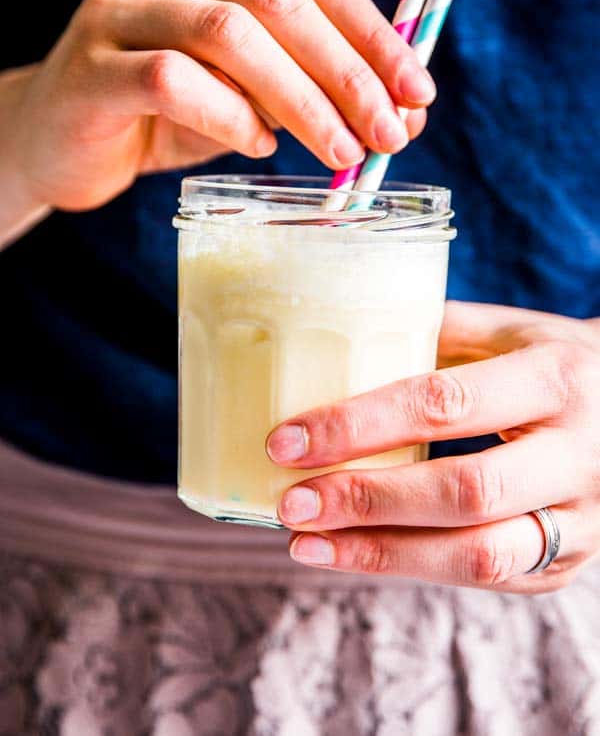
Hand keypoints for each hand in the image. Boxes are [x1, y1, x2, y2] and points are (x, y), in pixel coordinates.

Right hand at [2, 0, 433, 214]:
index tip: (418, 92)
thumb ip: (313, 81)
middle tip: (390, 134)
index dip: (374, 31)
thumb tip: (406, 112)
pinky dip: (230, 119)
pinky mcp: (92, 62)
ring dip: (302, 101)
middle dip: (348, 72)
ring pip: (230, 35)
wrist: (63, 136)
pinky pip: (174, 81)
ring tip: (340, 152)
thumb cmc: (168, 107)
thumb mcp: (250, 84)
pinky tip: (256, 146)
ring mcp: (118, 2)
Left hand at [267, 301, 599, 593]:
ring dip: (380, 553)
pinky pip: (486, 579)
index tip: (285, 441)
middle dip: (364, 501)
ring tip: (305, 543)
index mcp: (557, 376)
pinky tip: (356, 552)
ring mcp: (585, 519)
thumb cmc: (560, 362)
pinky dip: (412, 569)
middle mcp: (579, 453)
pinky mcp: (570, 563)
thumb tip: (333, 335)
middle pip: (463, 491)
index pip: (444, 403)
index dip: (358, 426)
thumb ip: (435, 330)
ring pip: (478, 554)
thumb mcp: (513, 330)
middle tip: (290, 503)